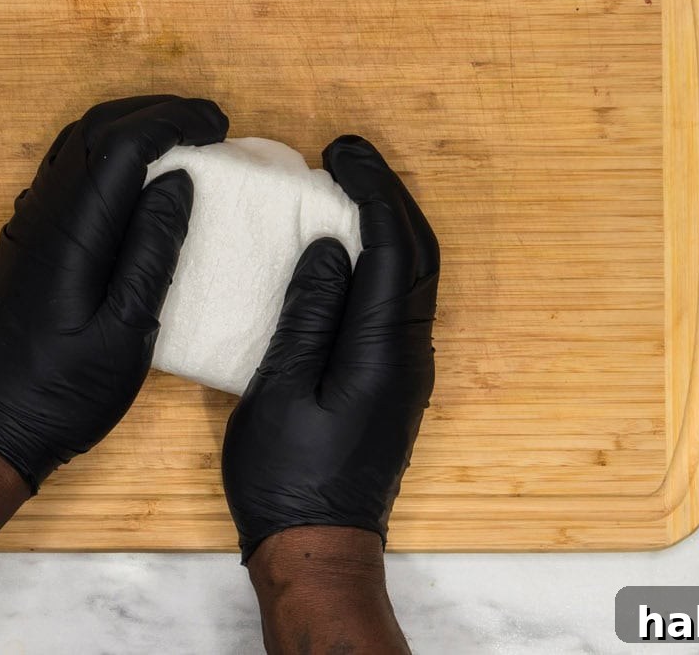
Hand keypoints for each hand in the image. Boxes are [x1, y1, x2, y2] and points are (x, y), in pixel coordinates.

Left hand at [0, 95, 228, 492]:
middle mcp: (41, 213)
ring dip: (128, 127)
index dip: (173, 122)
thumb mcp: (126, 334)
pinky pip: (65, 171)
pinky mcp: (25, 241)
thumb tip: (176, 183)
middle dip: (154, 112)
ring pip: (75, 145)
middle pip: (94, 129)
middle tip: (208, 124)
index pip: (122, 144)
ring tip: (180, 141)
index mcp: (71, 232)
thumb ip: (151, 253)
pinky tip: (136, 179)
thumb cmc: (63, 393)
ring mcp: (27, 225)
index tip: (218, 127)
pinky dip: (106, 155)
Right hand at [222, 135, 438, 562]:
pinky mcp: (396, 379)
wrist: (318, 545)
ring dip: (389, 223)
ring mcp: (408, 366)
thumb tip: (334, 246)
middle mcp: (410, 352)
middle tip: (347, 157)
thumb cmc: (286, 476)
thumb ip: (309, 315)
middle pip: (417, 252)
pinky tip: (348, 249)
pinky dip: (382, 257)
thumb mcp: (281, 390)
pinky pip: (400, 298)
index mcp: (382, 349)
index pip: (392, 245)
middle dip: (388, 194)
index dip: (371, 190)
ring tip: (346, 189)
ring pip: (414, 274)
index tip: (339, 153)